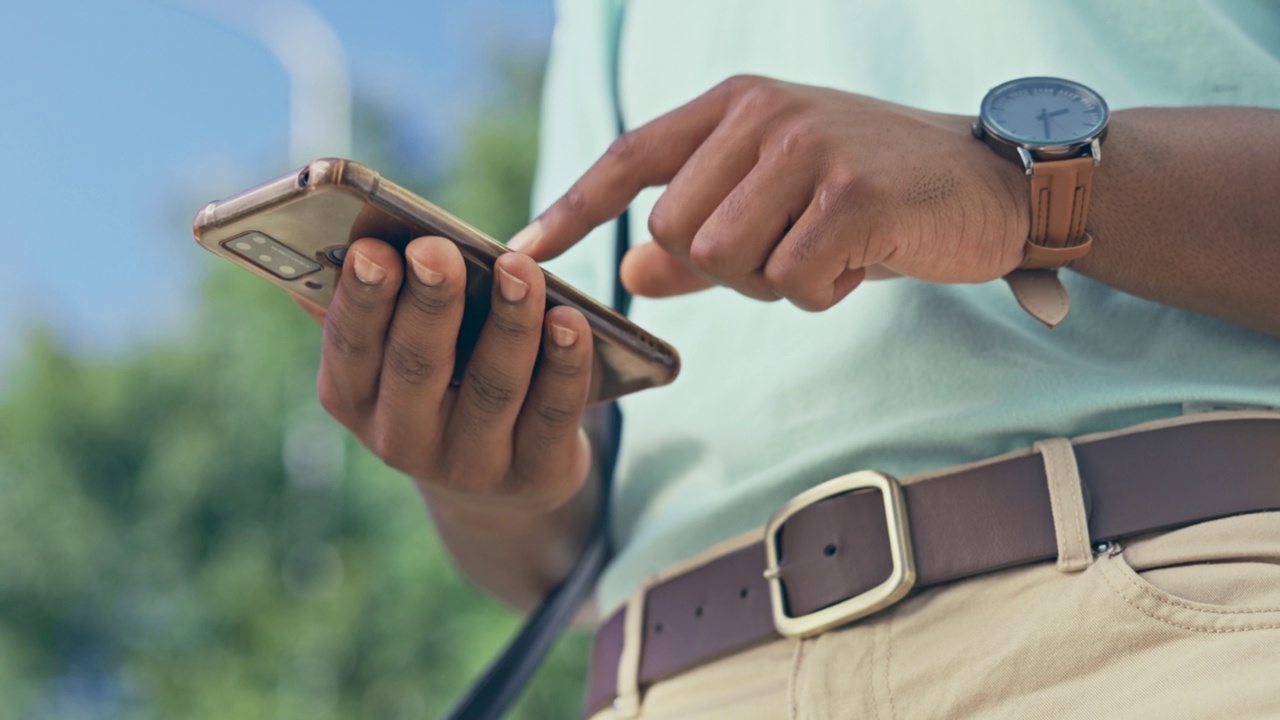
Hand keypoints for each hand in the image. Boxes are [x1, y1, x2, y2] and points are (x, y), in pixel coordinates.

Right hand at [303, 236, 594, 533]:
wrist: (497, 485)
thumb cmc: (441, 383)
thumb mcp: (395, 355)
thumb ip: (373, 303)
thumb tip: (342, 234)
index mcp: (355, 398)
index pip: (349, 347)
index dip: (361, 298)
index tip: (372, 249)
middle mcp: (403, 440)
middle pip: (418, 365)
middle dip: (431, 302)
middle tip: (440, 249)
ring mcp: (471, 466)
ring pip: (492, 386)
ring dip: (509, 321)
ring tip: (519, 268)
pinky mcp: (535, 475)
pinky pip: (552, 413)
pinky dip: (565, 363)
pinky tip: (571, 320)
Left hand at [511, 75, 1030, 310]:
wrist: (989, 185)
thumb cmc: (870, 198)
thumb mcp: (777, 206)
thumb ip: (699, 244)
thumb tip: (629, 278)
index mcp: (734, 106)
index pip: (630, 157)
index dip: (571, 206)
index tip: (520, 250)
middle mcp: (762, 114)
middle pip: (674, 234)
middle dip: (723, 270)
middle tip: (789, 251)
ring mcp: (808, 146)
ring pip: (727, 263)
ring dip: (776, 282)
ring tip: (830, 248)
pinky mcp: (853, 191)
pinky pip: (793, 281)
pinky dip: (824, 291)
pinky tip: (865, 256)